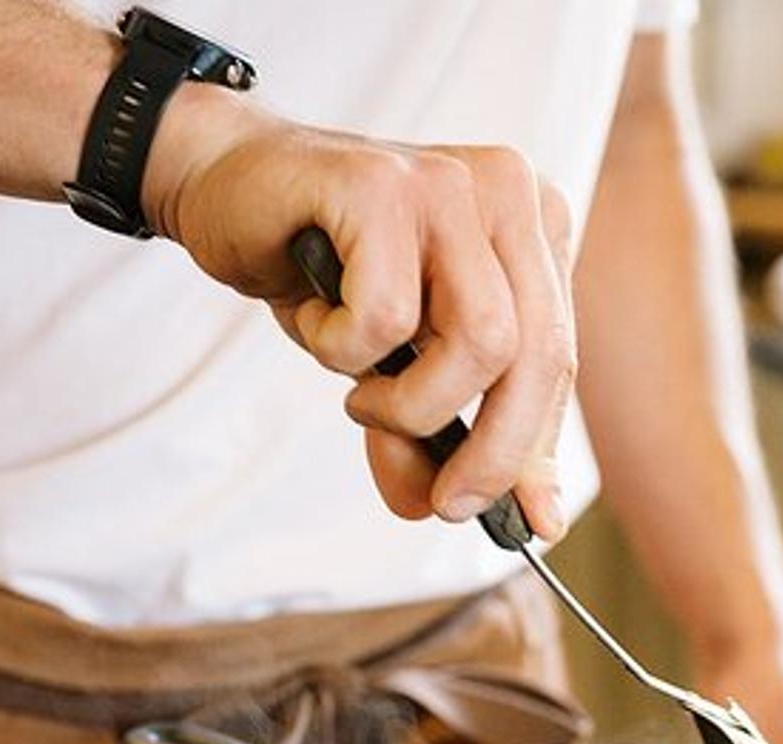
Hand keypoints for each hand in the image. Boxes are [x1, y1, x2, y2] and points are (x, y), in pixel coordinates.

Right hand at [141, 85, 575, 538]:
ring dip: (410, 403)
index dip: (537, 446)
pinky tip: (317, 316)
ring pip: (480, 340)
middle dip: (491, 452)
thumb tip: (461, 511)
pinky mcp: (383, 184)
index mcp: (534, 228)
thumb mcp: (396, 365)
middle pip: (538, 353)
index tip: (531, 522)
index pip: (558, 357)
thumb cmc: (323, 274)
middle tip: (439, 502)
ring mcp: (451, 181)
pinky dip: (342, 349)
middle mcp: (510, 192)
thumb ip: (439, 430)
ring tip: (360, 391)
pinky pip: (385, 319)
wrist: (225, 190)